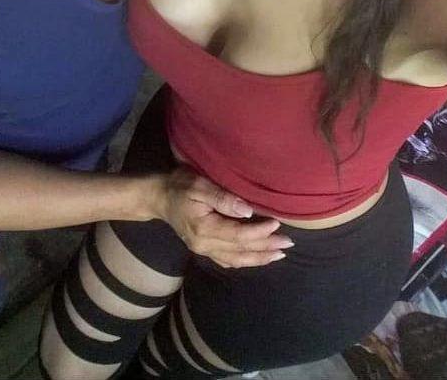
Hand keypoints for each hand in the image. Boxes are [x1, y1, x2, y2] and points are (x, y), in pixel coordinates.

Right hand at [153, 167, 293, 267]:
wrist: (158, 197)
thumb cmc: (179, 186)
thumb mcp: (199, 185)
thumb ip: (223, 198)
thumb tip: (247, 212)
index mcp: (204, 230)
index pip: (238, 235)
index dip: (259, 231)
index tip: (277, 223)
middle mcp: (204, 245)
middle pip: (241, 250)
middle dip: (266, 247)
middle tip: (288, 243)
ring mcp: (203, 250)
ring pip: (236, 259)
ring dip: (259, 257)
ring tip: (279, 254)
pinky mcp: (203, 249)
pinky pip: (227, 260)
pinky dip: (244, 261)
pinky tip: (256, 259)